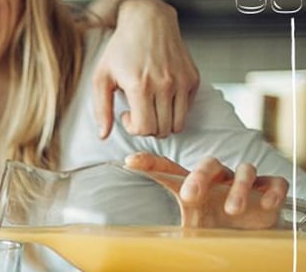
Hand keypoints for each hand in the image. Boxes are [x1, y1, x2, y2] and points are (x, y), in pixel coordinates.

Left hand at [90, 0, 199, 138]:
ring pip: (178, 124)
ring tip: (150, 108)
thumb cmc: (121, 49)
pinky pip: (188, 109)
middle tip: (137, 111)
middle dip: (147, 127)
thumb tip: (103, 136)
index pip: (145, 128)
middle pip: (162, 130)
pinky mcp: (193, 78)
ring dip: (163, 123)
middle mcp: (165, 84)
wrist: (148, 21)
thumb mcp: (101, 77)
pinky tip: (161, 96)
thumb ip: (101, 109)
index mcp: (140, 85)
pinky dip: (175, 110)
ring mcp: (182, 81)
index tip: (126, 114)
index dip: (133, 128)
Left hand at [125, 153, 287, 228]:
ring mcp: (243, 183)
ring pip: (243, 171)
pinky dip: (271, 191)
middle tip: (190, 196)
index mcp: (194, 185)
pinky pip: (273, 182)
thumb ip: (169, 230)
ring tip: (231, 211)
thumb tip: (143, 241)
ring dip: (238, 188)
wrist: (247, 236)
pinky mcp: (268, 190)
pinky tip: (265, 204)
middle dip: (199, 176)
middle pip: (210, 164)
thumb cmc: (213, 227)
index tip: (130, 162)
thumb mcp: (189, 228)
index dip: (150, 163)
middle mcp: (218, 179)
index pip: (170, 168)